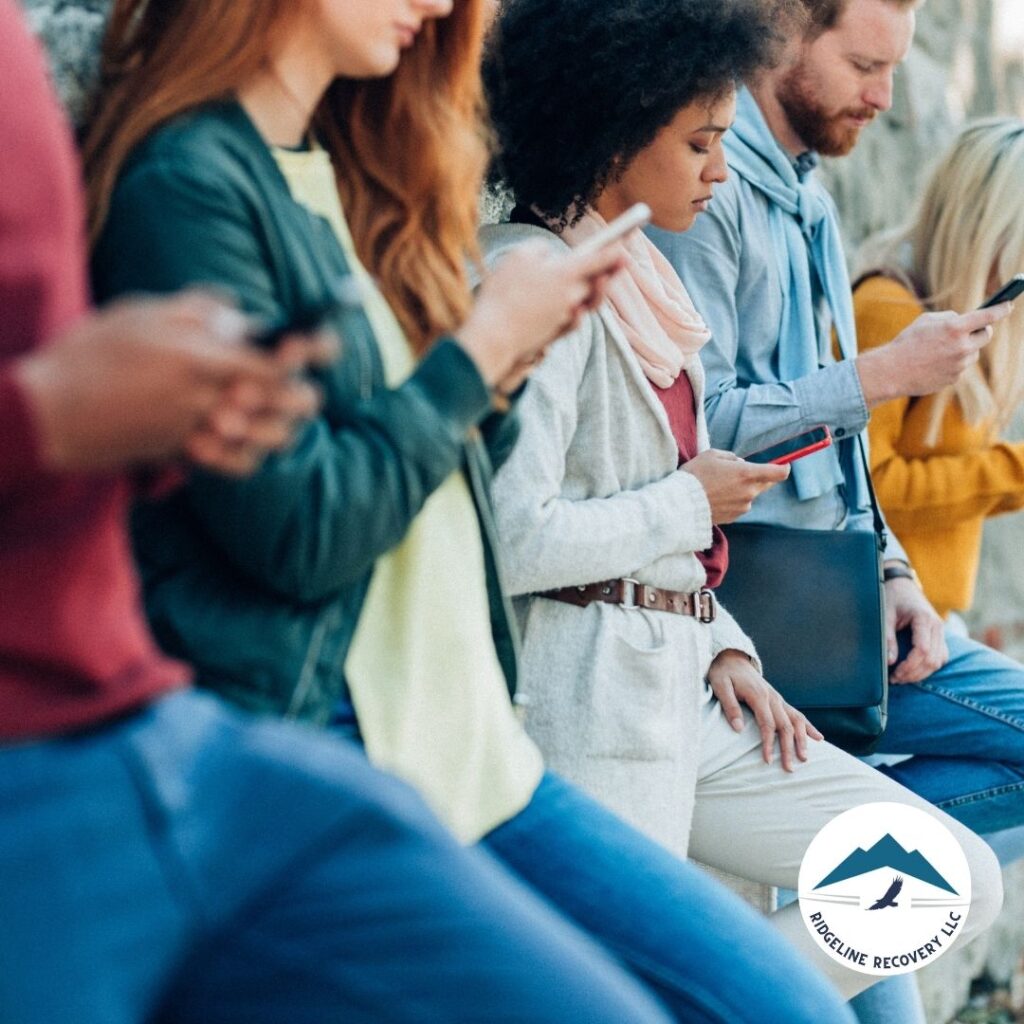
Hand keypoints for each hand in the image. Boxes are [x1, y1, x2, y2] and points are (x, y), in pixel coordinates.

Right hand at [16, 292, 336, 474]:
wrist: (50, 412)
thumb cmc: (92, 354)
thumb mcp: (141, 313)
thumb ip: (197, 310)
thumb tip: (239, 313)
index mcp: (200, 359)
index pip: (273, 359)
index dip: (308, 351)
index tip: (329, 344)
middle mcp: (206, 398)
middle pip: (280, 403)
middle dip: (304, 396)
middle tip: (310, 392)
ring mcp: (197, 431)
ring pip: (265, 437)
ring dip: (284, 428)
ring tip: (290, 420)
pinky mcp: (183, 454)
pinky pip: (234, 463)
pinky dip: (251, 457)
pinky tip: (254, 447)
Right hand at [456, 238, 623, 385]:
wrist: (494, 335)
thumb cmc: (504, 292)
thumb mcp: (518, 256)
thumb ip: (540, 249)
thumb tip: (550, 257)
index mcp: (566, 274)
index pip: (598, 260)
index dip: (614, 251)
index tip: (625, 246)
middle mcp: (572, 297)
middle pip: (596, 283)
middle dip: (608, 272)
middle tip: (619, 262)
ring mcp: (565, 317)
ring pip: (586, 302)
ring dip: (594, 291)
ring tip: (602, 280)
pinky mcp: (555, 333)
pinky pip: (572, 319)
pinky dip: (576, 310)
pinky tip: (576, 306)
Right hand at [682, 450, 789, 523]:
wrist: (681, 503)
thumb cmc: (695, 475)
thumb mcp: (712, 455)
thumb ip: (732, 457)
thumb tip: (740, 463)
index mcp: (747, 474)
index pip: (778, 473)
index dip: (783, 468)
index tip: (783, 465)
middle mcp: (749, 492)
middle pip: (765, 484)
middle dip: (756, 477)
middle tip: (735, 473)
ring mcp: (742, 507)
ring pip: (750, 494)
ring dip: (741, 489)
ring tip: (717, 486)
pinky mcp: (734, 517)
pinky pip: (739, 505)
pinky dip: (732, 500)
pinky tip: (715, 497)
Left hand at [707, 649, 822, 771]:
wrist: (731, 657)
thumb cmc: (723, 673)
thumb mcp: (720, 686)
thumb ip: (730, 706)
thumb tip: (737, 729)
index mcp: (759, 695)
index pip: (768, 724)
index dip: (768, 743)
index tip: (768, 760)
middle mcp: (772, 697)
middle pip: (785, 726)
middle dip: (788, 748)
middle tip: (789, 769)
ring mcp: (777, 698)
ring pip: (796, 720)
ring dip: (802, 740)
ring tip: (805, 758)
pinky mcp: (778, 699)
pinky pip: (797, 714)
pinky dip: (808, 726)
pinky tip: (818, 738)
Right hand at [857, 302, 1013, 405]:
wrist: (892, 371)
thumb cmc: (907, 342)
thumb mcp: (926, 320)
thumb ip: (950, 318)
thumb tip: (966, 321)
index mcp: (954, 327)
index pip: (988, 315)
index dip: (1002, 308)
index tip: (1008, 304)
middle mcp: (961, 346)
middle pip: (986, 335)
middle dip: (982, 330)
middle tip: (975, 329)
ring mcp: (960, 364)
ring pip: (972, 353)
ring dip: (964, 349)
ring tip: (941, 350)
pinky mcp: (954, 378)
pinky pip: (960, 367)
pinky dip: (951, 364)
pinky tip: (934, 363)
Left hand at [884, 573, 948, 682]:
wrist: (902, 585)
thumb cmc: (892, 597)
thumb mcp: (885, 615)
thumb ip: (888, 638)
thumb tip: (890, 662)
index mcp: (924, 619)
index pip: (923, 649)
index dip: (910, 666)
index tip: (895, 674)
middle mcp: (937, 626)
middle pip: (933, 659)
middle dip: (914, 673)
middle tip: (895, 679)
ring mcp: (941, 631)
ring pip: (939, 661)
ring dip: (922, 673)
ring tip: (901, 678)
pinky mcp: (939, 636)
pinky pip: (940, 657)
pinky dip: (928, 667)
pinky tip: (912, 671)